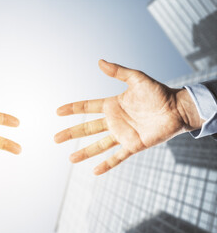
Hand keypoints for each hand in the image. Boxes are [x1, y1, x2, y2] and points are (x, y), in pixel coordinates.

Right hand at [55, 59, 203, 174]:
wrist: (177, 109)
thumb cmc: (158, 92)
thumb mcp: (137, 79)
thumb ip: (118, 72)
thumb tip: (99, 61)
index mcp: (112, 105)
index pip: (87, 107)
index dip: (72, 109)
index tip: (58, 111)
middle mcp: (114, 121)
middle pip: (87, 128)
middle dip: (71, 133)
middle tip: (55, 138)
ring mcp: (122, 135)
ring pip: (98, 145)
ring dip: (84, 152)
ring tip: (70, 159)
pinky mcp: (133, 145)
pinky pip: (118, 157)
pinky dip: (107, 164)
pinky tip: (95, 171)